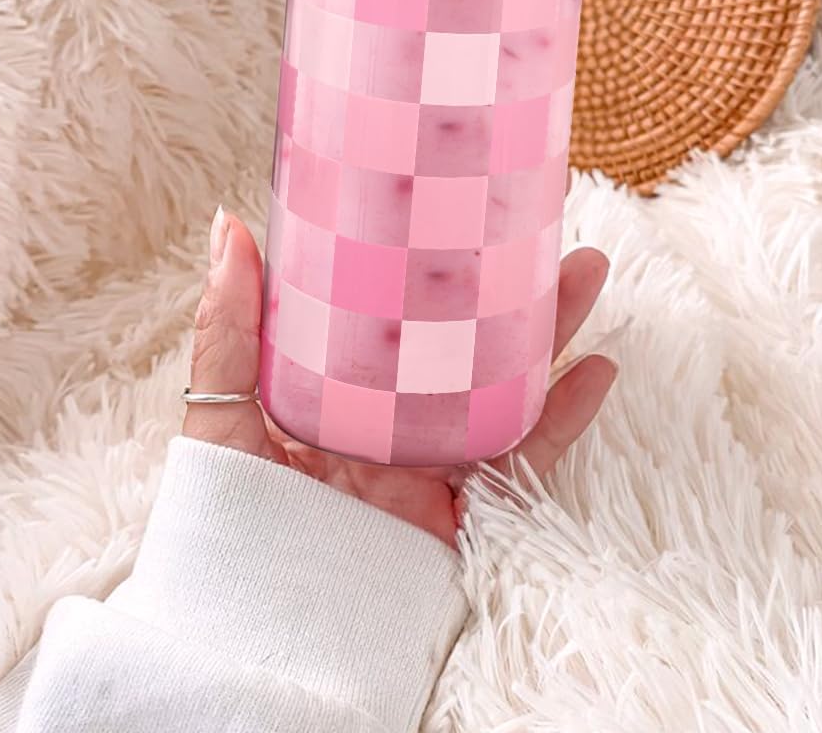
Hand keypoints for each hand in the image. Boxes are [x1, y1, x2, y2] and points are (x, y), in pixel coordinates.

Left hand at [184, 209, 616, 546]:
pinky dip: (562, 419)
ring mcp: (433, 457)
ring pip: (505, 383)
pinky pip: (521, 459)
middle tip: (546, 228)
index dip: (432, 263)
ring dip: (551, 332)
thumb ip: (229, 327)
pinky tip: (598, 373)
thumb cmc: (230, 514)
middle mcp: (396, 413)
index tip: (463, 209)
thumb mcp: (223, 409)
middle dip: (511, 285)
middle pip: (466, 338)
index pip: (396, 310)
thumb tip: (229, 226)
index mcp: (344, 382)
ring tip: (583, 275)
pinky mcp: (462, 506)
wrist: (260, 613)